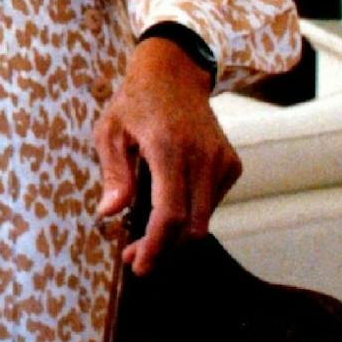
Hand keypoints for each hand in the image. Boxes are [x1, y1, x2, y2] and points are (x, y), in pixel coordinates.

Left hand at [94, 36, 240, 274]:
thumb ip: (113, 174)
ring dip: (176, 235)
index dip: (156, 245)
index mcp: (169, 149)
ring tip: (144, 237)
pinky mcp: (232, 164)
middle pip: (191, 226)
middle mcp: (203, 157)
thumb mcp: (109, 132)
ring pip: (204, 219)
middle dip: (163, 248)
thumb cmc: (134, 104)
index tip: (139, 265)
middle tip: (134, 257)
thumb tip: (109, 212)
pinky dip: (190, 213)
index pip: (170, 213)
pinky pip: (211, 203)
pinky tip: (167, 206)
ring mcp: (222, 161)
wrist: (173, 76)